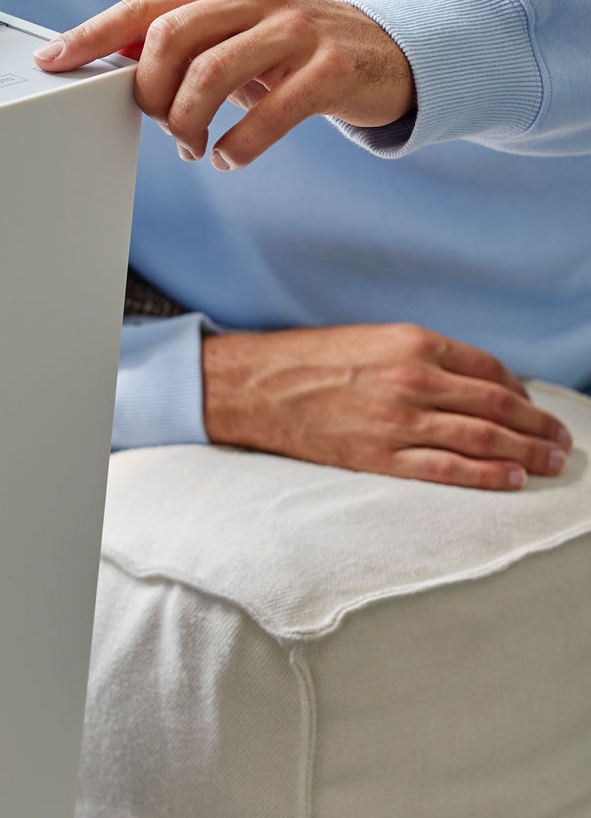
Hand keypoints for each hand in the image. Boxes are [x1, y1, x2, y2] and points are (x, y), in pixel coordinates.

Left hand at [34, 0, 414, 167]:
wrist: (388, 52)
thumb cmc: (292, 50)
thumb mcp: (236, 34)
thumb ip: (182, 44)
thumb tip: (109, 64)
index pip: (142, 9)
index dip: (91, 35)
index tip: (52, 62)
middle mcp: (254, 0)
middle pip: (169, 38)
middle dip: (149, 91)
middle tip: (160, 123)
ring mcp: (295, 31)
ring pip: (212, 73)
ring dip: (189, 122)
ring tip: (194, 147)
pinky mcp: (331, 69)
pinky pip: (273, 110)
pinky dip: (241, 143)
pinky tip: (231, 157)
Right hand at [202, 323, 573, 489]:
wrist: (257, 387)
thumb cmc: (310, 360)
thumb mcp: (372, 339)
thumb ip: (421, 357)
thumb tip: (471, 382)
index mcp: (412, 343)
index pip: (488, 368)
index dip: (520, 390)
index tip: (532, 406)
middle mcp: (413, 380)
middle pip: (496, 405)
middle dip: (536, 424)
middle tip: (560, 440)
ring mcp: (398, 421)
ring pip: (481, 438)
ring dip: (525, 451)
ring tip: (550, 461)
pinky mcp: (381, 456)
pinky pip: (446, 469)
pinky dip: (484, 475)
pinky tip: (510, 478)